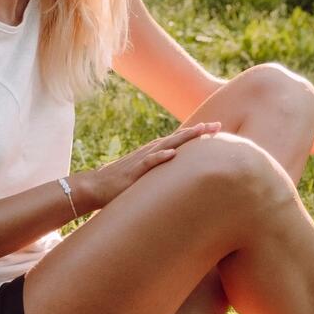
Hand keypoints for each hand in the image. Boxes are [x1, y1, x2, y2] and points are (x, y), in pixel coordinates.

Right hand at [74, 121, 221, 210]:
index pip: (179, 141)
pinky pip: (148, 163)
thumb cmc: (120, 186)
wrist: (95, 187)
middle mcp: (150, 153)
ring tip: (200, 131)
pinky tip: (172, 153)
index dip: (197, 135)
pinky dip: (160, 157)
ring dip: (183, 138)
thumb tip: (177, 181)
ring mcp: (141, 160)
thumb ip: (160, 177)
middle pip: (178, 138)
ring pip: (166, 145)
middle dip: (198, 132)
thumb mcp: (145, 179)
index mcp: (154, 154)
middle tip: (218, 125)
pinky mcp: (132, 172)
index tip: (216, 129)